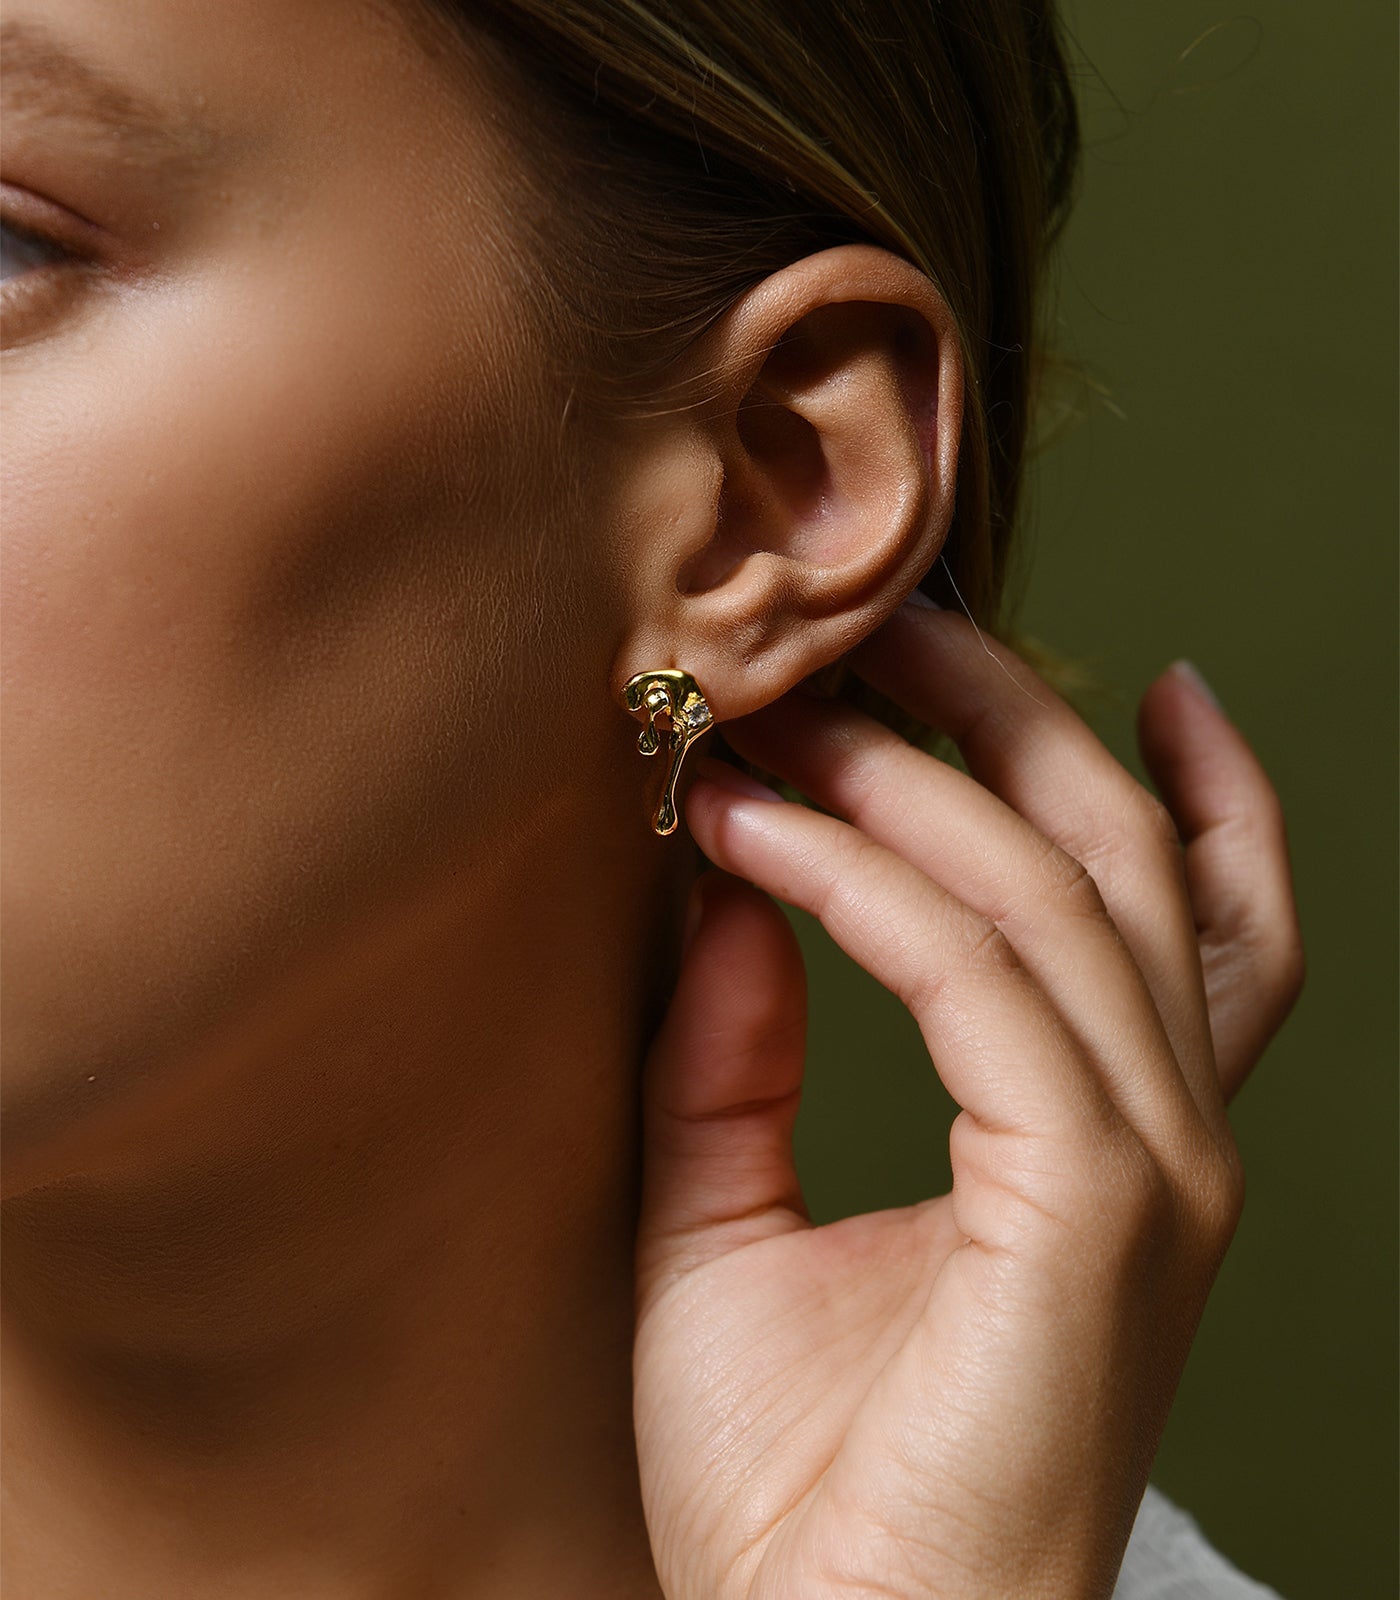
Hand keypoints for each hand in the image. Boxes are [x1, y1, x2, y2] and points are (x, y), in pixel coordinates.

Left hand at [631, 600, 1302, 1599]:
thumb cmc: (787, 1477)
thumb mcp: (733, 1211)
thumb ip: (741, 1044)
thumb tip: (738, 880)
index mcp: (1108, 1140)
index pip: (1184, 917)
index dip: (1154, 777)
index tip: (1055, 659)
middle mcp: (1165, 1136)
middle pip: (1123, 858)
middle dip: (1013, 717)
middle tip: (896, 620)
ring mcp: (1150, 1167)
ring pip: (1057, 893)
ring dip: (914, 774)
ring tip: (783, 707)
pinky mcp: (1096, 1204)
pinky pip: (983, 980)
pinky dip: (868, 883)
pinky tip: (757, 830)